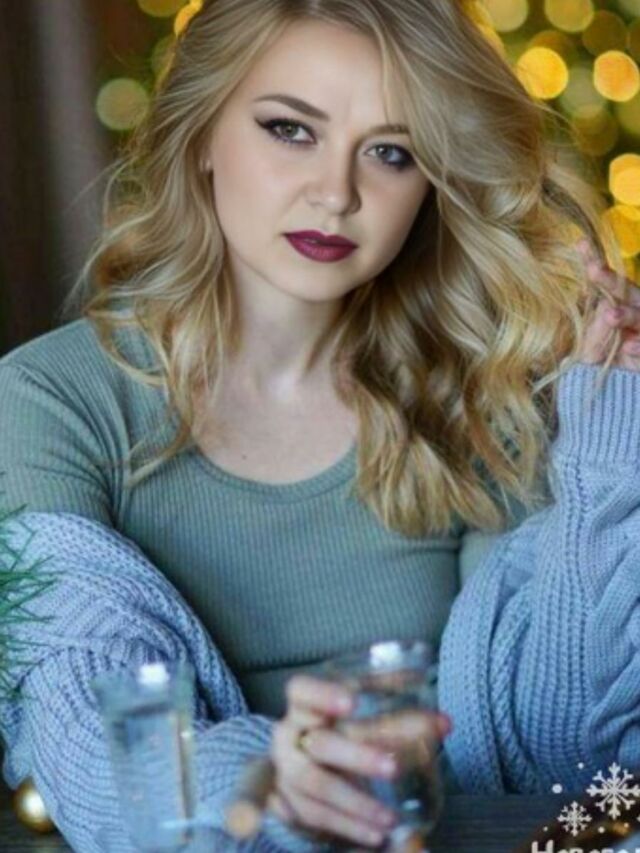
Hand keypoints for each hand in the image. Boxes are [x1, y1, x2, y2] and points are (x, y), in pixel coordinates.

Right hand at [268, 674, 451, 848]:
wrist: (293, 758)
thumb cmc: (334, 727)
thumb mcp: (355, 709)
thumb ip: (396, 708)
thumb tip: (444, 722)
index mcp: (302, 705)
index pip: (302, 691)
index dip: (323, 694)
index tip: (352, 702)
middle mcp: (288, 736)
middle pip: (319, 744)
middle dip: (357, 757)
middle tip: (393, 768)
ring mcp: (286, 771)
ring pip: (317, 787)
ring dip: (356, 803)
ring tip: (390, 818)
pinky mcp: (289, 803)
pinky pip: (318, 817)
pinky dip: (349, 827)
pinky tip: (377, 834)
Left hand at [576, 239, 639, 370]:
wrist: (625, 381)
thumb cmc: (606, 355)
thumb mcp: (590, 344)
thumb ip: (590, 329)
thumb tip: (589, 309)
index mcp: (618, 302)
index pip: (606, 280)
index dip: (595, 260)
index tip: (581, 244)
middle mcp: (635, 309)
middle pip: (625, 291)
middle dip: (610, 280)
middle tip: (593, 270)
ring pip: (639, 316)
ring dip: (626, 315)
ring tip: (610, 315)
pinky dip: (639, 346)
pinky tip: (629, 346)